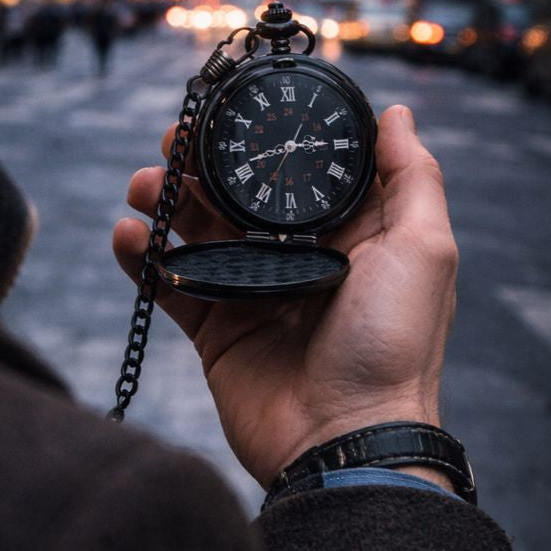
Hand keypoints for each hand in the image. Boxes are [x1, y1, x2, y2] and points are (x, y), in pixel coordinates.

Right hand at [113, 105, 457, 488]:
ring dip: (164, 202)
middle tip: (172, 142)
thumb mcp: (423, 250)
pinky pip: (171, 284)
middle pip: (238, 195)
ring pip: (197, 233)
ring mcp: (253, 293)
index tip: (231, 108)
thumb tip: (395, 113)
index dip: (264, 136)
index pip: (298, 169)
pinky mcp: (217, 331)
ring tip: (142, 187)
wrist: (345, 442)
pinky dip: (143, 258)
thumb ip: (412, 177)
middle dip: (202, 164)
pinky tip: (126, 235)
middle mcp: (299, 257)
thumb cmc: (393, 345)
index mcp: (349, 234)